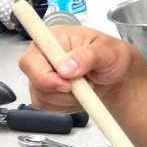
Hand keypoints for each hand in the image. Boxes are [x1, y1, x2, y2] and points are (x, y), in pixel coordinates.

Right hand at [18, 25, 141, 114]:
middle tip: (86, 86)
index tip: (67, 84)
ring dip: (68, 100)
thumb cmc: (111, 55)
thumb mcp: (107, 51)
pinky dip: (67, 106)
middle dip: (61, 91)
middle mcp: (43, 57)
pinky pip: (48, 107)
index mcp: (53, 39)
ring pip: (42, 97)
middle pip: (34, 81)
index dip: (43, 75)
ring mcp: (43, 75)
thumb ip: (87, 56)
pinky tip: (81, 96)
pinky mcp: (46, 92)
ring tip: (87, 87)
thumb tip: (65, 67)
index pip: (30, 59)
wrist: (116, 74)